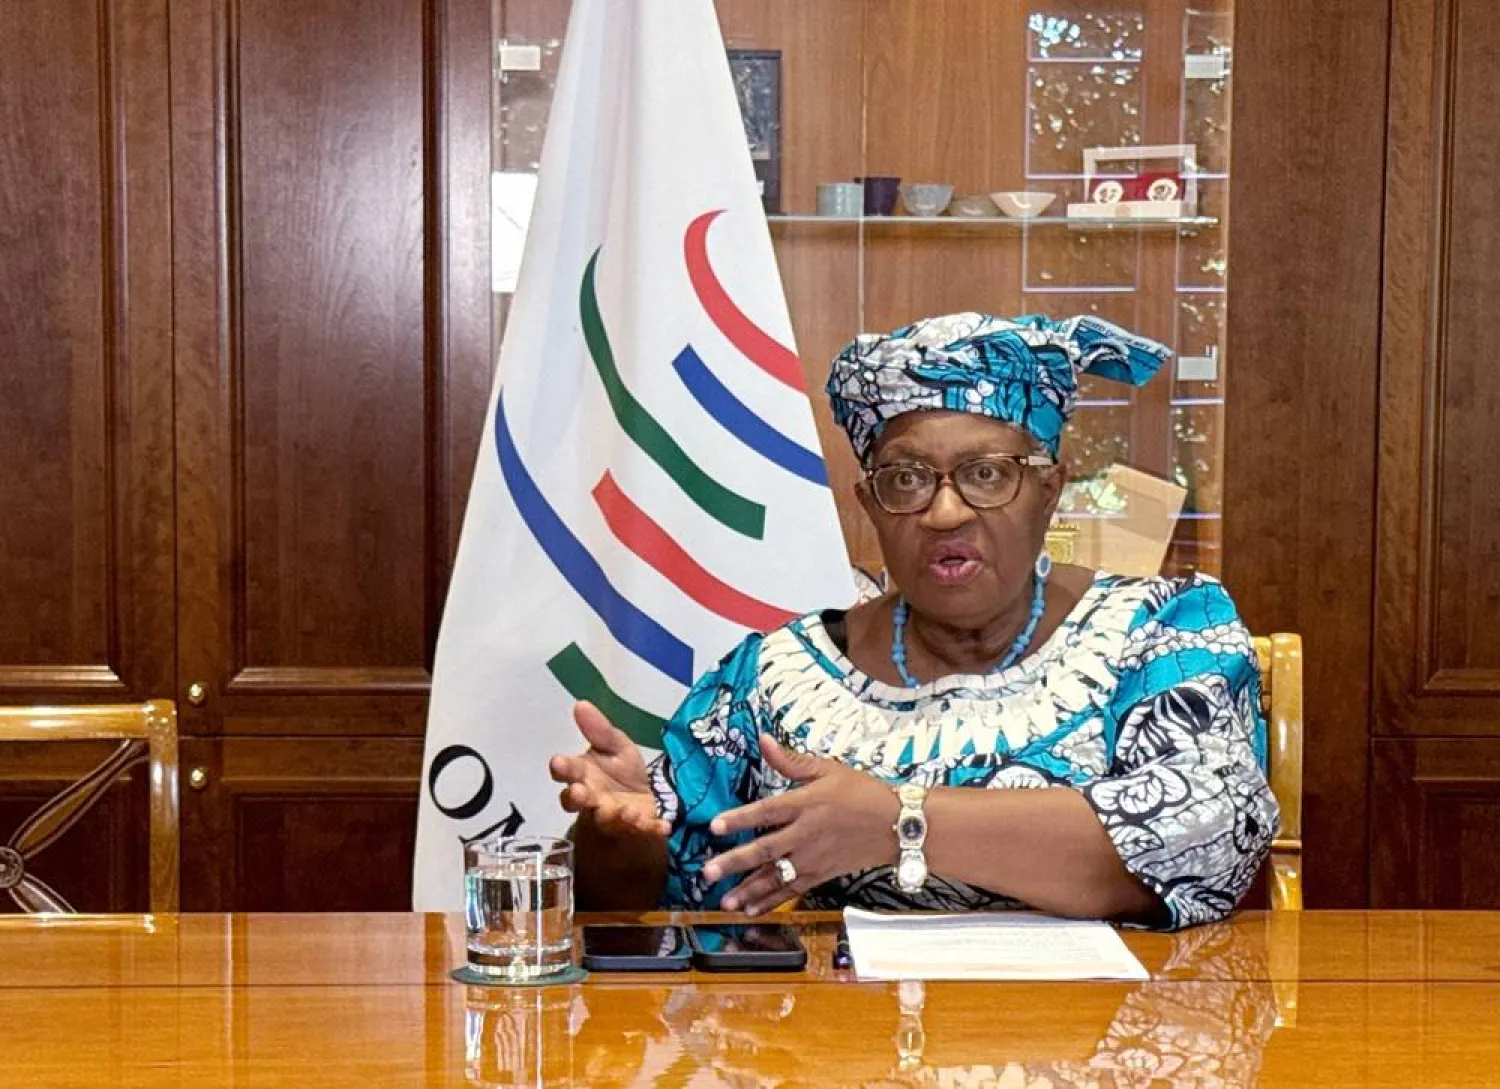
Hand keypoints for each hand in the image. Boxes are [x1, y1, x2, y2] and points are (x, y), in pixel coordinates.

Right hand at [548, 701, 668, 838]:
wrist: (646, 797)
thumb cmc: (621, 770)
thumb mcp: (615, 745)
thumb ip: (599, 730)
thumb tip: (580, 704)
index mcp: (583, 775)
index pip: (566, 772)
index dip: (561, 768)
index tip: (558, 761)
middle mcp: (592, 799)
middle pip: (578, 800)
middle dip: (577, 797)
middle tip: (579, 792)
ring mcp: (613, 817)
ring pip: (608, 820)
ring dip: (617, 816)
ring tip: (627, 811)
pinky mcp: (637, 828)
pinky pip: (644, 830)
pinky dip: (653, 829)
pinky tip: (664, 825)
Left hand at [702, 734, 898, 913]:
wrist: (897, 825)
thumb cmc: (862, 793)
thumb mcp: (828, 769)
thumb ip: (791, 760)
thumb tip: (763, 740)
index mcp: (806, 804)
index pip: (766, 812)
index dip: (740, 819)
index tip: (715, 827)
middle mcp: (806, 834)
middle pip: (765, 850)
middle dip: (734, 862)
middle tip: (708, 872)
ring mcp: (813, 858)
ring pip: (775, 877)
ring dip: (748, 890)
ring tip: (724, 900)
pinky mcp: (821, 875)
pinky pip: (791, 890)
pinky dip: (771, 901)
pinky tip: (751, 909)